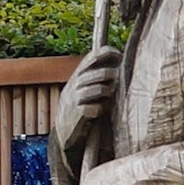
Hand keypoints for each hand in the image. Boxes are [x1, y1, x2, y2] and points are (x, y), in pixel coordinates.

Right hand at [53, 44, 120, 160]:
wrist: (63, 130)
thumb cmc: (79, 106)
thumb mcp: (82, 87)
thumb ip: (95, 75)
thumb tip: (118, 62)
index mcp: (78, 75)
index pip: (92, 57)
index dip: (108, 53)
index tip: (120, 55)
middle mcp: (75, 84)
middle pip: (99, 74)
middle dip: (112, 74)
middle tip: (119, 78)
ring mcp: (76, 99)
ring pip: (100, 90)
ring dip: (109, 92)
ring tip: (109, 95)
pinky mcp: (79, 114)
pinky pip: (96, 108)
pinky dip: (102, 108)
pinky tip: (101, 110)